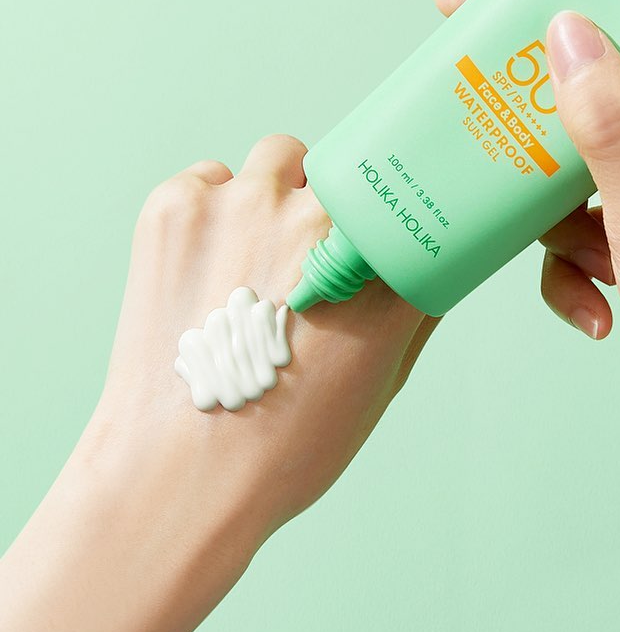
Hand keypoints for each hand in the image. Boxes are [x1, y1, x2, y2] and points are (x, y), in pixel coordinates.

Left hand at [0, 135, 438, 631]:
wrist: (178, 474)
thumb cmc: (287, 442)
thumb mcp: (381, 382)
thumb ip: (416, 309)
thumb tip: (428, 262)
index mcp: (380, 266)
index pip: (408, 199)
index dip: (397, 208)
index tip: (386, 218)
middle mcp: (318, 222)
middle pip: (347, 171)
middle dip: (335, 204)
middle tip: (310, 251)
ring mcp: (245, 204)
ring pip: (280, 158)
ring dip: (278, 189)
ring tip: (255, 247)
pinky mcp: (179, 205)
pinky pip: (210, 176)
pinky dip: (214, 205)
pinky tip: (208, 260)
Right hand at [434, 0, 619, 631]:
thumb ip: (610, 125)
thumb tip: (568, 32)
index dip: (556, 15)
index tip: (476, 7)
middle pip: (598, 101)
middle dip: (545, 142)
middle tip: (493, 147)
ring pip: (581, 170)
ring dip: (564, 228)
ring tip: (590, 273)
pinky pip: (589, 223)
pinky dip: (577, 264)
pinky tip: (595, 309)